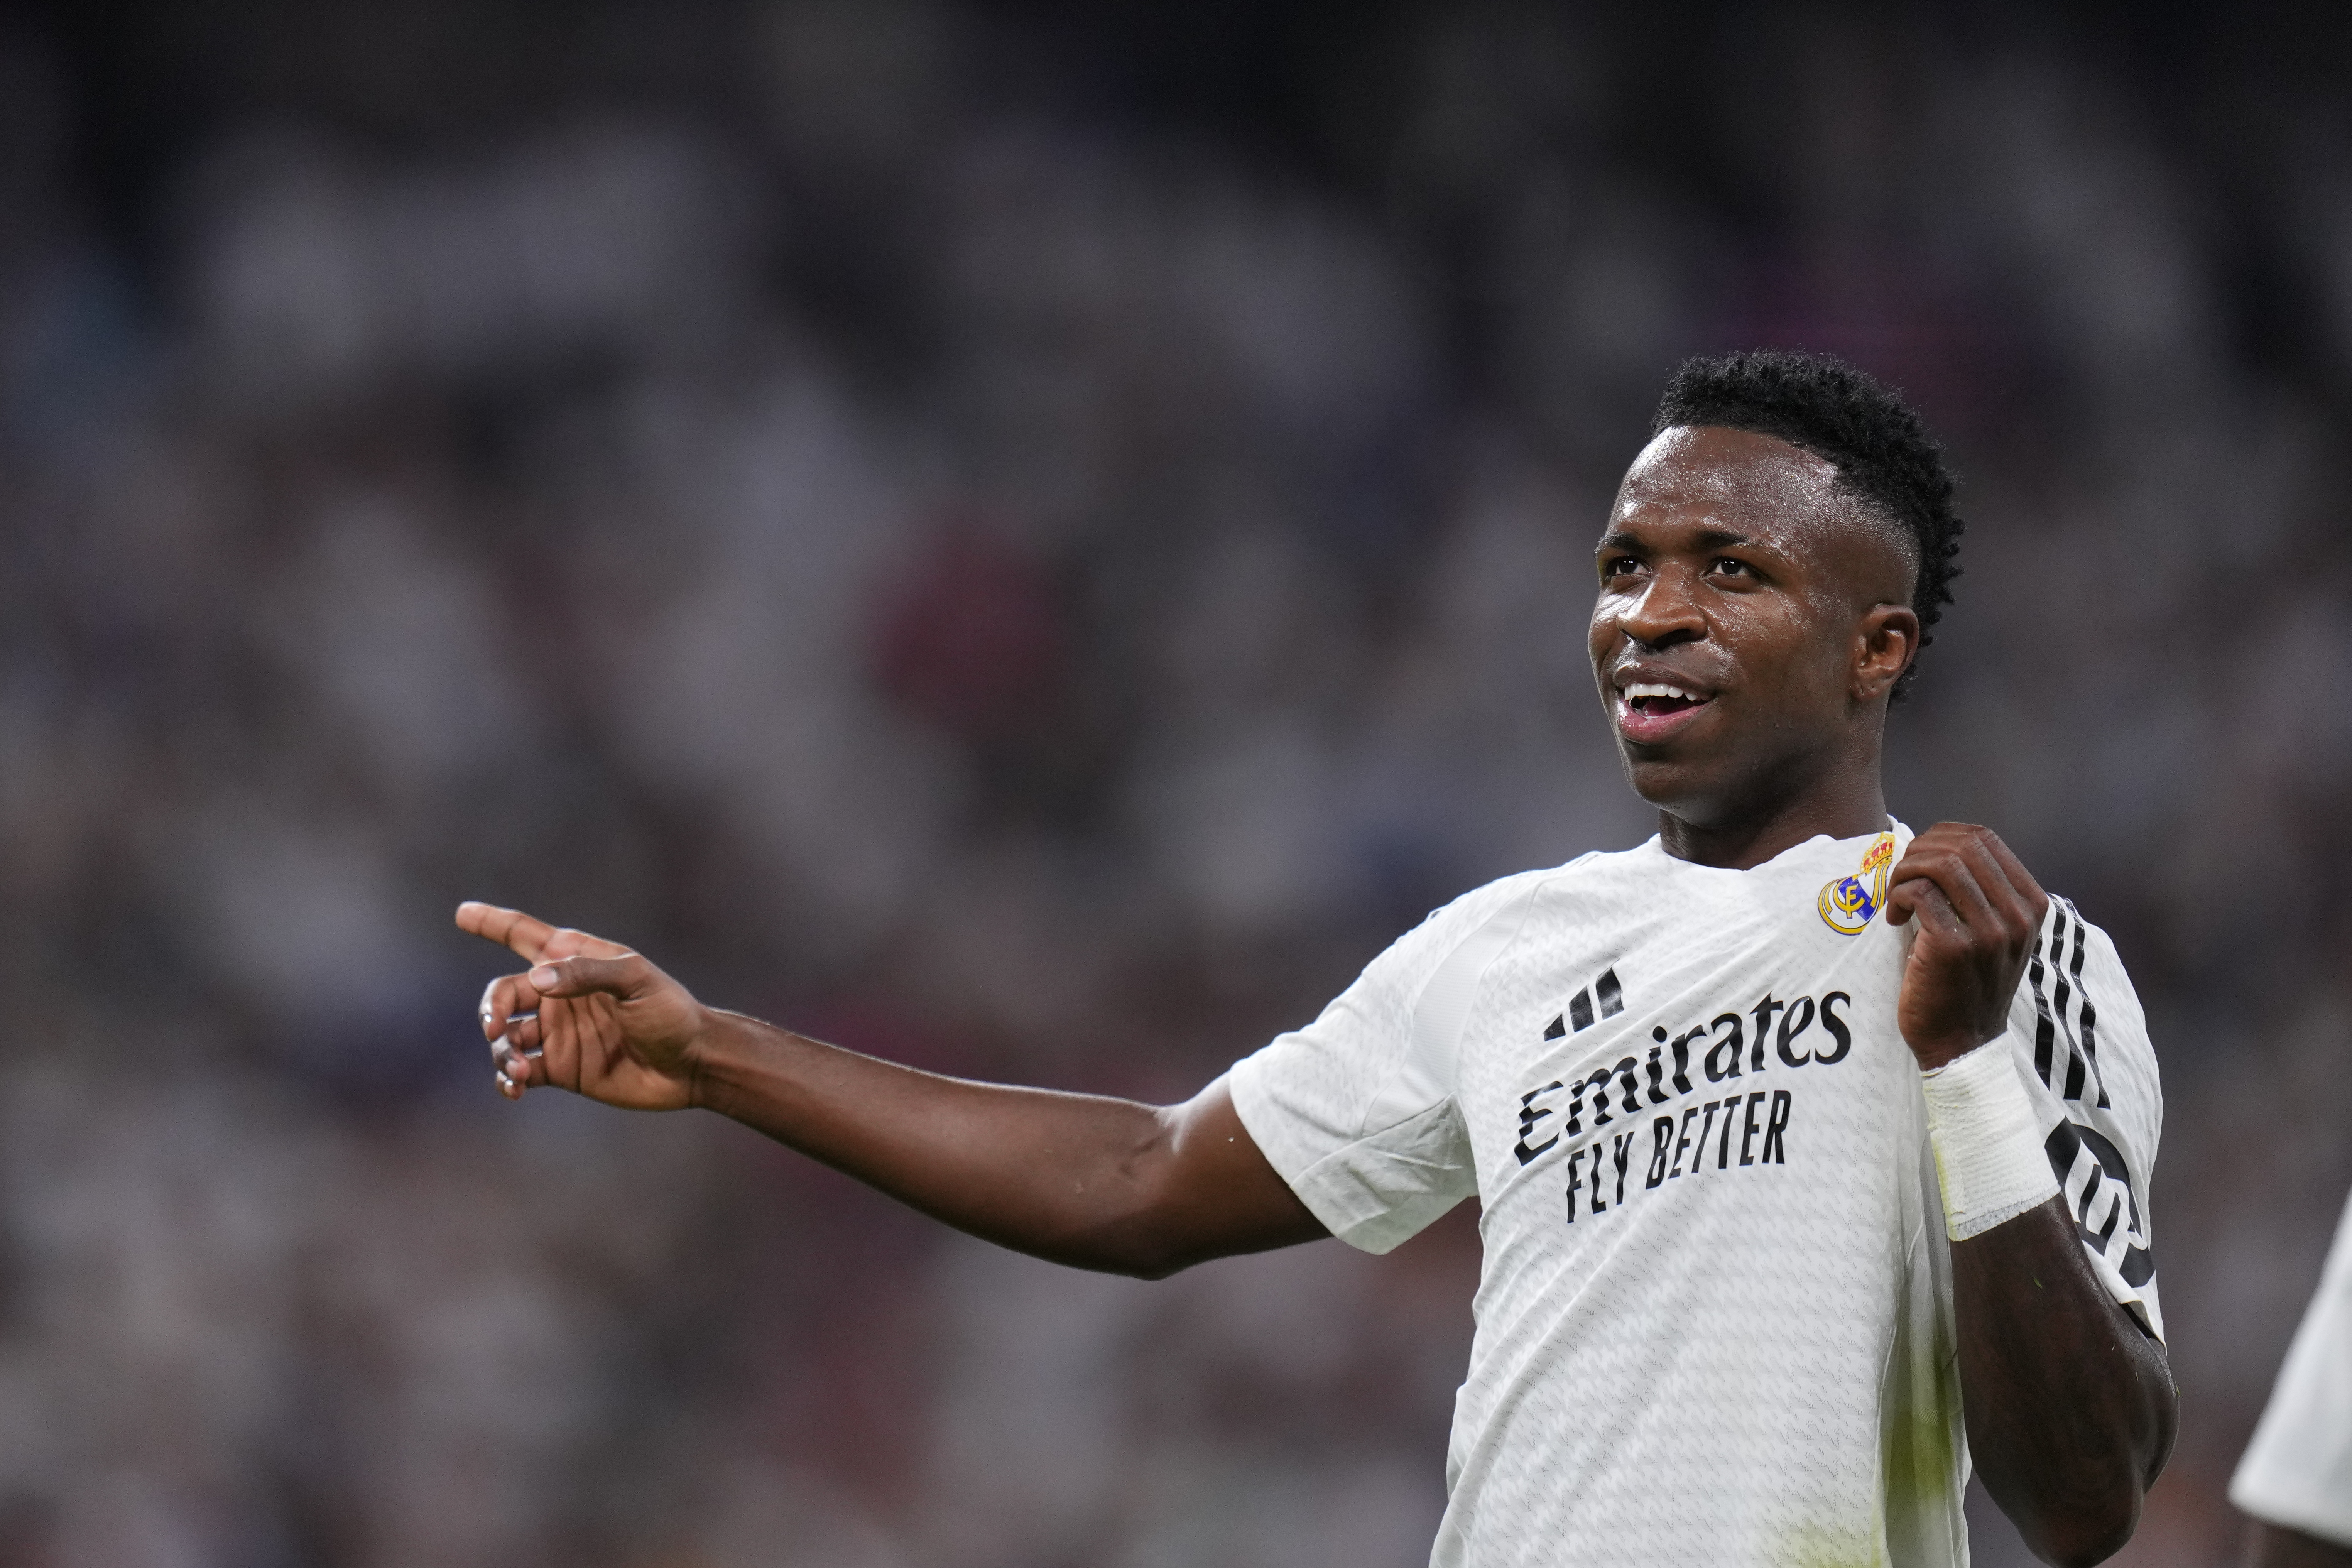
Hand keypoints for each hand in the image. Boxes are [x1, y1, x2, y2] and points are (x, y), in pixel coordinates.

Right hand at [457, 902, 707, 1109]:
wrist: (692, 1063)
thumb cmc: (671, 1012)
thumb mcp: (636, 981)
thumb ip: (586, 973)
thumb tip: (536, 977)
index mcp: (575, 961)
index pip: (524, 936)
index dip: (493, 923)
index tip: (463, 913)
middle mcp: (560, 994)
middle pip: (504, 994)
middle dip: (491, 1009)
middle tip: (495, 1028)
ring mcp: (558, 1032)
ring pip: (506, 1037)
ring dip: (501, 1051)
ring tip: (519, 1069)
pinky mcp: (561, 1068)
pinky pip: (519, 1071)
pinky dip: (507, 1079)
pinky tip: (514, 1087)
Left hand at [1885, 824, 2047, 1069]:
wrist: (1962, 1043)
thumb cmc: (1967, 983)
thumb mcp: (1992, 933)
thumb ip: (1979, 891)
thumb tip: (1936, 846)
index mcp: (2030, 904)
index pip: (1983, 839)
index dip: (1941, 837)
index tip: (1919, 862)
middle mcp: (2017, 915)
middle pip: (1961, 845)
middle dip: (1919, 851)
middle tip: (1902, 878)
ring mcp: (1990, 931)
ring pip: (1941, 863)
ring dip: (1906, 872)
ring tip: (1897, 898)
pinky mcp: (1955, 947)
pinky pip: (1920, 892)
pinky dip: (1898, 896)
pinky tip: (1896, 918)